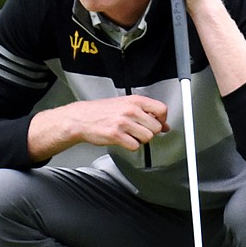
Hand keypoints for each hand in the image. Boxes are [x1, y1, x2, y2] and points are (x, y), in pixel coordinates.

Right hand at [29, 95, 168, 159]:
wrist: (81, 118)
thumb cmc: (102, 112)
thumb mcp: (125, 105)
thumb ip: (146, 113)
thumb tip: (164, 126)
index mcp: (135, 100)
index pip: (162, 110)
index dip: (162, 120)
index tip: (157, 123)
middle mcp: (130, 110)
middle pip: (156, 127)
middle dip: (149, 132)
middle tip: (138, 130)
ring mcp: (123, 123)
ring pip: (147, 138)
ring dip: (140, 140)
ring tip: (129, 135)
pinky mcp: (116, 135)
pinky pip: (135, 146)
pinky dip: (130, 146)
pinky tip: (122, 140)